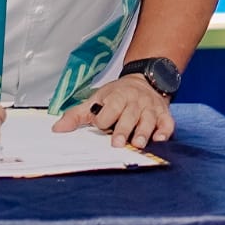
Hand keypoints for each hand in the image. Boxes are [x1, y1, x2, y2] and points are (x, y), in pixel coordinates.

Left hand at [54, 74, 173, 148]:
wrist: (144, 80)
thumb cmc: (117, 95)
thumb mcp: (96, 100)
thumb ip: (76, 116)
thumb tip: (57, 130)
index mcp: (117, 96)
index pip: (110, 108)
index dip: (104, 118)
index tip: (99, 125)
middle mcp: (135, 101)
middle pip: (129, 116)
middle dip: (123, 129)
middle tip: (117, 144)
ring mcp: (151, 108)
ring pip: (148, 121)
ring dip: (143, 132)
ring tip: (138, 144)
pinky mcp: (164, 115)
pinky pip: (167, 123)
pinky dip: (165, 131)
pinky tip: (159, 139)